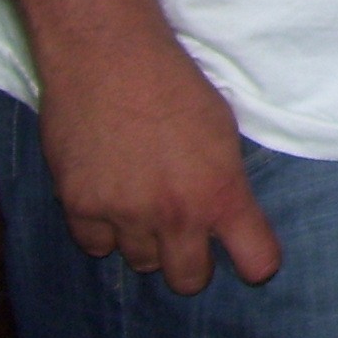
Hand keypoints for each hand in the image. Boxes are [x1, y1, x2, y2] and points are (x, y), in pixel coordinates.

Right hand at [36, 31, 280, 294]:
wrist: (109, 57)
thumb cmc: (174, 84)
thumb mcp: (223, 131)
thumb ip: (224, 181)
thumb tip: (226, 216)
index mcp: (221, 192)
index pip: (256, 262)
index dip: (256, 263)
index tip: (249, 256)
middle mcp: (175, 214)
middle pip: (188, 280)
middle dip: (191, 263)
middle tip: (186, 236)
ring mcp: (125, 215)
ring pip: (141, 262)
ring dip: (145, 241)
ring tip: (143, 201)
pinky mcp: (80, 208)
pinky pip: (95, 246)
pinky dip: (103, 230)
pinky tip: (109, 198)